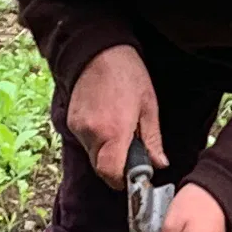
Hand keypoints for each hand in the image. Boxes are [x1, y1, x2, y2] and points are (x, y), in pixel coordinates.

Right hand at [65, 43, 164, 186]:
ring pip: (92, 156)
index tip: (135, 176)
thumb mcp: (149, 106)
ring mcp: (78, 127)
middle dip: (116, 168)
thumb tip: (159, 164)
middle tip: (132, 154)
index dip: (123, 181)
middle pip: (101, 169)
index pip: (111, 174)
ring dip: (106, 154)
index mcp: (113, 132)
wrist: (99, 51)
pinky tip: (107, 123)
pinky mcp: (71, 121)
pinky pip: (85, 142)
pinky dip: (97, 141)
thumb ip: (152, 140)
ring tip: (120, 132)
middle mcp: (91, 133)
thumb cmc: (128, 74)